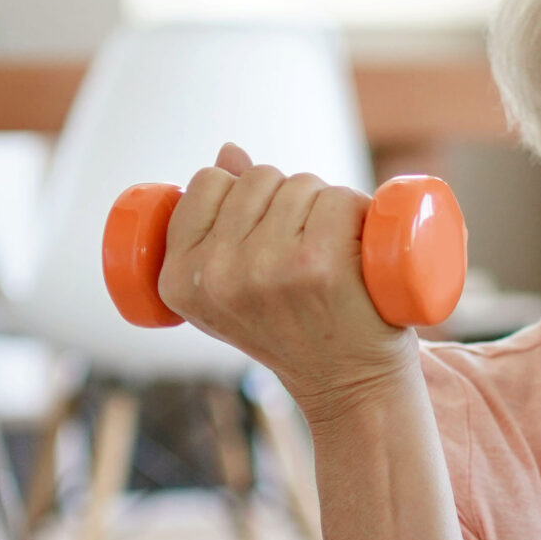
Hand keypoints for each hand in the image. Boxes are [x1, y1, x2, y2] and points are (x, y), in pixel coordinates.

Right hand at [153, 142, 412, 421]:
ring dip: (327, 206)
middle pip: (260, 178)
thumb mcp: (240, 283)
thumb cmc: (298, 329)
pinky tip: (360, 251)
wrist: (351, 387)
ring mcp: (265, 269)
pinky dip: (360, 211)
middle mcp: (215, 276)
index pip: (208, 183)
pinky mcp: (317, 265)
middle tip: (309, 253)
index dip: (245, 195)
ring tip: (335, 257)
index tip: (267, 236)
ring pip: (303, 184)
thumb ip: (223, 219)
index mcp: (179, 280)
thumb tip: (229, 152)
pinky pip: (340, 198)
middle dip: (290, 199)